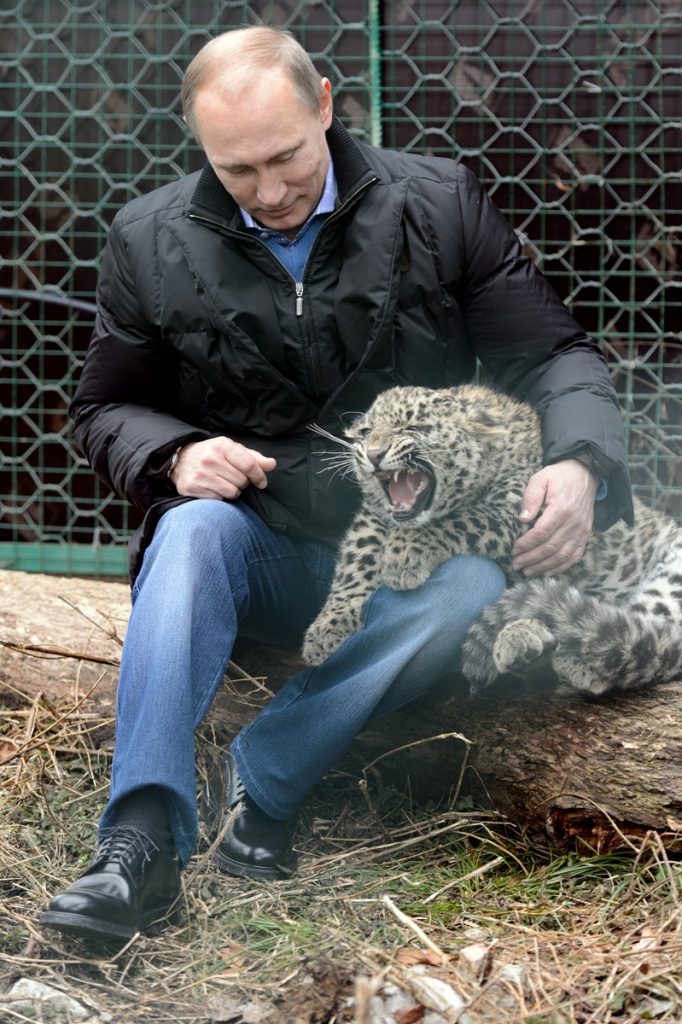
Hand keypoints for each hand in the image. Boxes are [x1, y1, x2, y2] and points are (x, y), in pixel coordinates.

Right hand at [169, 437, 275, 499]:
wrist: (181, 460)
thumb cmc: (213, 454)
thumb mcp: (232, 450)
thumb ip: (253, 458)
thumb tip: (272, 464)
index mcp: (222, 446)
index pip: (249, 465)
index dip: (259, 476)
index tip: (262, 482)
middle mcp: (210, 458)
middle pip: (242, 481)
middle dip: (243, 482)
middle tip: (234, 478)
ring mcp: (201, 474)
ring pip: (232, 492)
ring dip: (233, 491)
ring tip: (225, 483)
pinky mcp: (193, 487)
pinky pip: (219, 499)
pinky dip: (220, 496)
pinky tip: (214, 488)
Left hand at [511, 459, 597, 575]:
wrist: (585, 474)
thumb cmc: (558, 477)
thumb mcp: (540, 479)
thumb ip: (531, 497)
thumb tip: (522, 519)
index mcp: (561, 509)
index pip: (541, 533)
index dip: (526, 544)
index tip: (514, 550)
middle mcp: (573, 523)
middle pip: (550, 548)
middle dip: (530, 559)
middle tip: (515, 564)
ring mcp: (582, 531)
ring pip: (562, 556)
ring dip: (543, 566)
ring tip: (527, 571)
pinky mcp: (586, 535)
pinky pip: (575, 556)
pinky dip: (561, 567)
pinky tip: (547, 572)